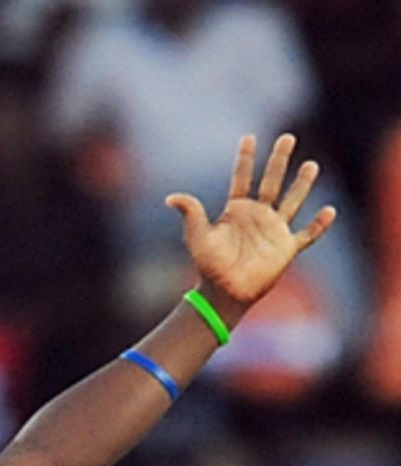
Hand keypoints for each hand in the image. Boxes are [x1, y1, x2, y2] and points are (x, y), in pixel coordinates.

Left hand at [166, 133, 335, 313]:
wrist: (223, 294)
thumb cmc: (209, 266)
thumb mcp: (197, 237)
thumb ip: (191, 214)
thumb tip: (171, 198)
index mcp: (237, 210)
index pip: (242, 177)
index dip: (245, 159)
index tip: (248, 138)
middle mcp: (258, 216)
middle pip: (272, 181)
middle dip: (279, 160)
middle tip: (287, 137)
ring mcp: (274, 231)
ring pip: (292, 201)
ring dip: (302, 184)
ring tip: (312, 165)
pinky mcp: (286, 249)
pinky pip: (307, 235)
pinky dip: (318, 225)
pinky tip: (330, 211)